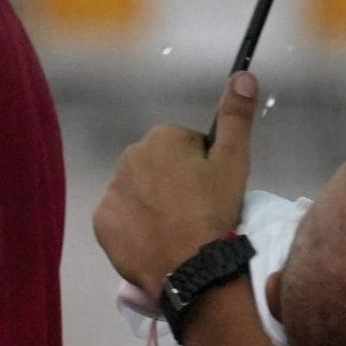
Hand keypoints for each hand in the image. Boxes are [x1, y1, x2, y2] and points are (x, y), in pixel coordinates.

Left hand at [95, 73, 256, 298]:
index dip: (202, 168)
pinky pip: (120, 218)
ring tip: (177, 230)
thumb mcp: (235, 162)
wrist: (192, 270)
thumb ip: (236, 116)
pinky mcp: (102, 222)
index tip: (211, 191)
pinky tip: (155, 241)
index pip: (186, 146)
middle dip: (174, 183)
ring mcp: (112, 191)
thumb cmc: (216, 213)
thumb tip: (242, 75)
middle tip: (196, 212)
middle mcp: (129, 157)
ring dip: (154, 204)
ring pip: (139, 192)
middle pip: (159, 167)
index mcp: (162, 138)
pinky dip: (135, 227)